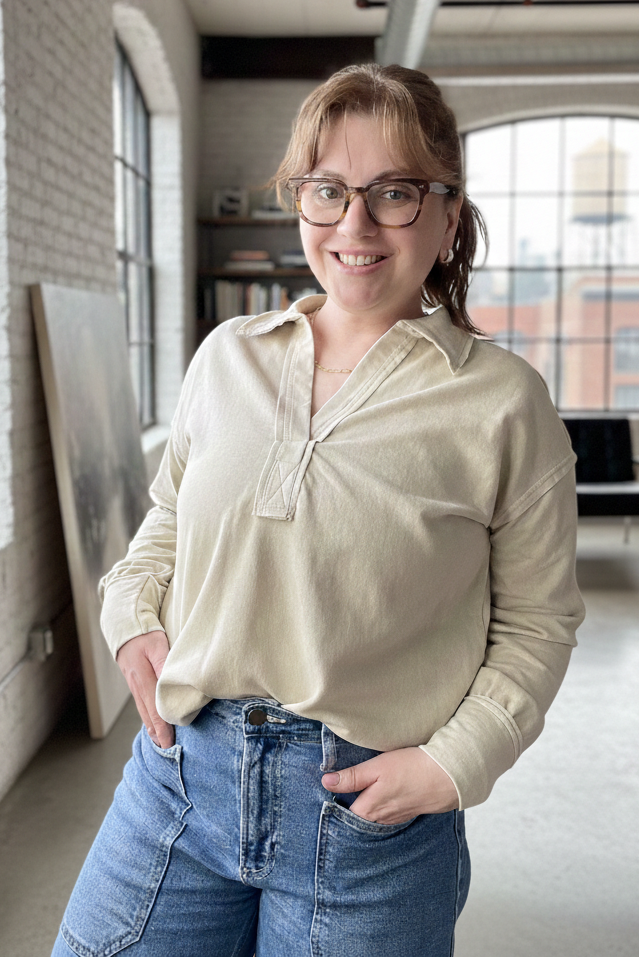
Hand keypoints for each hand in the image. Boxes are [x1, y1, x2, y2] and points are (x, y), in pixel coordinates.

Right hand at [116, 630, 174, 748]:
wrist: (124, 624)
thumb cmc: (145, 633)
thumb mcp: (157, 644)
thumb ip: (165, 663)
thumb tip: (171, 685)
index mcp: (142, 678)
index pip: (155, 708)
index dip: (163, 727)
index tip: (169, 744)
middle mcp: (136, 684)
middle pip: (148, 713)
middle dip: (157, 732)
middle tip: (166, 750)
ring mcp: (134, 684)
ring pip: (144, 710)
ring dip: (152, 726)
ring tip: (160, 742)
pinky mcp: (135, 681)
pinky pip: (142, 702)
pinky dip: (148, 715)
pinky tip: (152, 723)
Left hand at [321, 747, 458, 823]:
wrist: (447, 777)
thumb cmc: (410, 769)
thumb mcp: (376, 767)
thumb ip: (352, 777)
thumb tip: (326, 782)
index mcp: (369, 809)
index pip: (343, 815)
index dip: (336, 804)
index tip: (330, 792)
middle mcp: (380, 819)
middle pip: (358, 819)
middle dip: (349, 808)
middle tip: (343, 792)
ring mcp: (395, 818)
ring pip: (373, 818)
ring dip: (366, 808)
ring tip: (360, 793)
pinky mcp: (407, 812)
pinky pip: (387, 816)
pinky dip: (381, 808)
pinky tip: (383, 796)